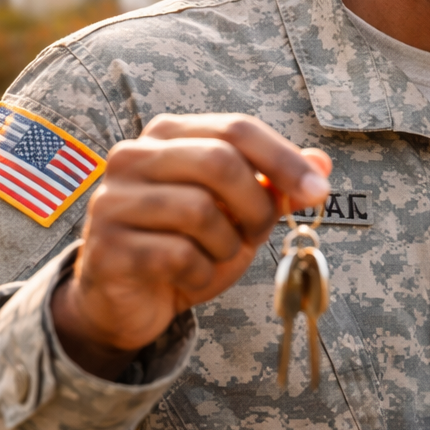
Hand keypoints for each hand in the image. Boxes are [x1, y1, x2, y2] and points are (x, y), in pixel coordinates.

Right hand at [52, 114, 331, 378]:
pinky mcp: (106, 246)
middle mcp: (133, 157)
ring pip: (200, 211)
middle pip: (219, 162)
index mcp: (168, 135)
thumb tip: (322, 163)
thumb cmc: (187, 246)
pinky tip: (190, 277)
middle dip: (256, 205)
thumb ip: (275, 186)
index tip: (319, 193)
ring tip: (215, 256)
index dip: (285, 160)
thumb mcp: (239, 213)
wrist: (129, 301)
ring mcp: (113, 200)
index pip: (237, 128)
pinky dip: (201, 273)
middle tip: (258, 234)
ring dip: (226, 245)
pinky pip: (178, 255)